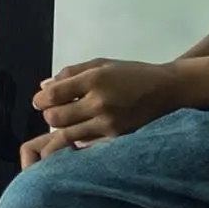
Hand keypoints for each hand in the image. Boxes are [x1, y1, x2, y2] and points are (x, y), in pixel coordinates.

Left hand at [30, 59, 190, 152]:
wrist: (168, 91)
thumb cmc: (133, 74)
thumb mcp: (102, 64)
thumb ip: (71, 73)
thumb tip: (44, 87)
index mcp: (95, 79)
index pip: (54, 94)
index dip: (41, 100)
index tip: (40, 101)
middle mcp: (100, 102)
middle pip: (56, 117)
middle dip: (50, 115)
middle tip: (54, 110)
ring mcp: (108, 123)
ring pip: (68, 135)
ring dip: (61, 129)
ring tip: (68, 121)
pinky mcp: (116, 138)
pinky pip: (85, 143)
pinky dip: (77, 139)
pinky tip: (82, 130)